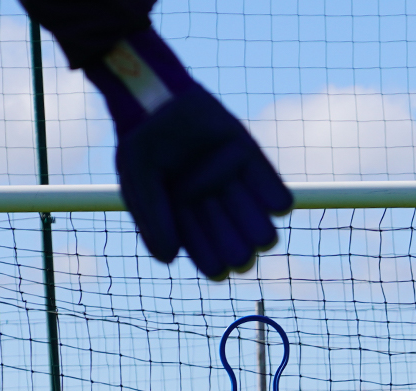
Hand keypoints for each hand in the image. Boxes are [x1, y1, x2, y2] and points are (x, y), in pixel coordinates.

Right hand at [89, 31, 293, 280]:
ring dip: (259, 232)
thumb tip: (169, 259)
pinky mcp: (252, 162)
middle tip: (235, 248)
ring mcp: (235, 185)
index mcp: (188, 223)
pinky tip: (272, 205)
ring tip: (253, 227)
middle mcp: (214, 208)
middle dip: (239, 252)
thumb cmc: (142, 144)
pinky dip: (277, 203)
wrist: (158, 97)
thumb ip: (152, 220)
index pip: (210, 259)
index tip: (216, 267)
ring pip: (262, 230)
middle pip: (240, 249)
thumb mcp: (138, 184)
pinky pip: (277, 196)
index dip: (215, 265)